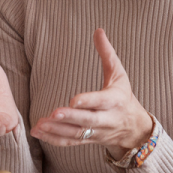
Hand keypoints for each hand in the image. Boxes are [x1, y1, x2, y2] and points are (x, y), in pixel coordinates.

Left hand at [30, 28, 153, 159]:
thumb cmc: (123, 96)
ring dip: (57, 130)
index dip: (88, 101)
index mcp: (115, 101)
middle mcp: (106, 119)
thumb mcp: (119, 74)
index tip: (73, 99)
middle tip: (53, 113)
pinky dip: (54, 139)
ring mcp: (96, 132)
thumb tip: (98, 30)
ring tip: (39, 125)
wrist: (133, 128)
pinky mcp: (88, 140)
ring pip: (77, 134)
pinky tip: (38, 132)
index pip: (101, 101)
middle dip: (70, 118)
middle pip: (87, 121)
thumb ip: (107, 53)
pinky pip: (70, 142)